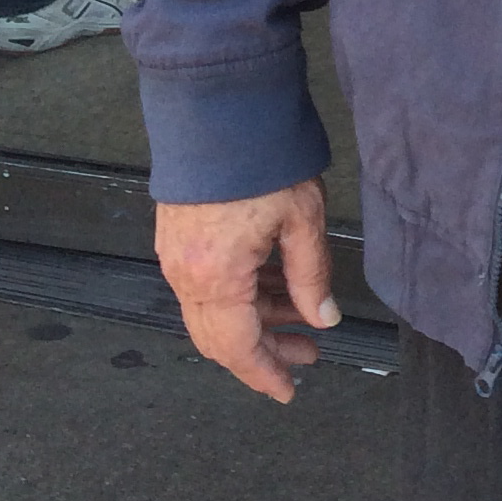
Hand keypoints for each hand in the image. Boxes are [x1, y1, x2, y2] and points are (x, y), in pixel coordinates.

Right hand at [156, 180, 337, 403]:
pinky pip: (207, 285)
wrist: (217, 110)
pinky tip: (277, 286)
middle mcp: (186, 273)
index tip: (288, 390)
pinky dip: (241, 296)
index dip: (264, 373)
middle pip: (220, 337)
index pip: (238, 347)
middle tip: (307, 356)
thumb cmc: (261, 159)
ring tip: (304, 317)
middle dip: (265, 351)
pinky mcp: (177, 238)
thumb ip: (312, 275)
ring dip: (257, 321)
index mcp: (215, 276)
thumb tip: (325, 318)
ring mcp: (176, 256)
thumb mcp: (303, 219)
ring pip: (214, 311)